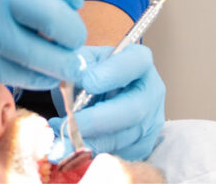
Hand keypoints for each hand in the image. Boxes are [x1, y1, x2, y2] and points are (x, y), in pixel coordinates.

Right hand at [0, 0, 86, 89]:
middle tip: (72, 46)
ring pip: (39, 52)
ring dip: (59, 66)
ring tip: (62, 69)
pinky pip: (15, 72)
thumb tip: (62, 12)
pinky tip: (37, 76)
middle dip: (72, 37)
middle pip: (55, 16)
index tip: (72, 6)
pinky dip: (34, 78)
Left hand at [50, 44, 164, 160]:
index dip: (112, 73)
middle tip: (70, 122)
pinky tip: (72, 147)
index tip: (87, 81)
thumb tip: (71, 78)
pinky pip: (120, 154)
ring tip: (64, 138)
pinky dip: (94, 153)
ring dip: (91, 141)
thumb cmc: (91, 72)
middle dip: (98, 119)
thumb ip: (78, 65)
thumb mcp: (83, 60)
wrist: (97, 94)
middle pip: (133, 110)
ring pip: (125, 138)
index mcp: (139, 61)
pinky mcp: (143, 145)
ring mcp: (151, 121)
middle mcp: (151, 91)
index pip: (135, 63)